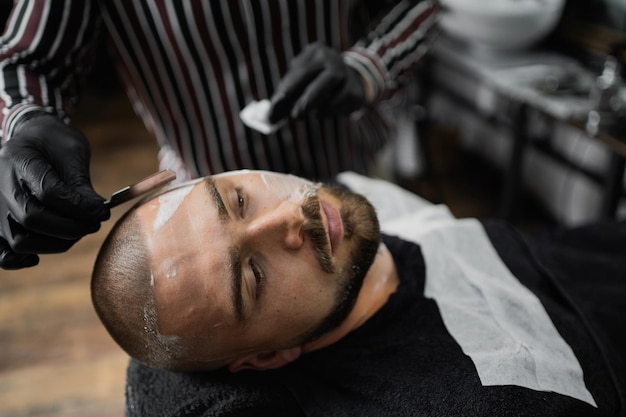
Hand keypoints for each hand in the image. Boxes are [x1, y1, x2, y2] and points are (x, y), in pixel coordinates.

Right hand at [0, 112, 109, 268]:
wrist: (31, 138)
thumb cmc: (55, 143)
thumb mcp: (72, 151)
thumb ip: (81, 184)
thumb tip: (98, 213)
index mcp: (18, 158)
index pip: (48, 192)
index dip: (79, 207)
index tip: (102, 212)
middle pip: (31, 218)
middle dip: (70, 227)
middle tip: (93, 224)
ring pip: (19, 239)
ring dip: (55, 243)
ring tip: (78, 232)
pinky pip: (1, 252)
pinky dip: (20, 260)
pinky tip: (39, 256)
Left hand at [269, 42, 365, 122]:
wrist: (353, 81)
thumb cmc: (318, 82)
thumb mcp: (301, 82)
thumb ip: (286, 96)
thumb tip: (270, 117)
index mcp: (315, 52)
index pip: (299, 72)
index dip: (286, 91)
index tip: (274, 109)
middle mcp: (331, 58)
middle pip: (314, 76)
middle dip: (302, 98)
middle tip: (294, 116)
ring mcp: (345, 72)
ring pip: (328, 86)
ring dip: (314, 104)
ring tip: (304, 114)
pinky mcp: (354, 90)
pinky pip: (340, 101)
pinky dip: (327, 110)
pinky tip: (320, 113)